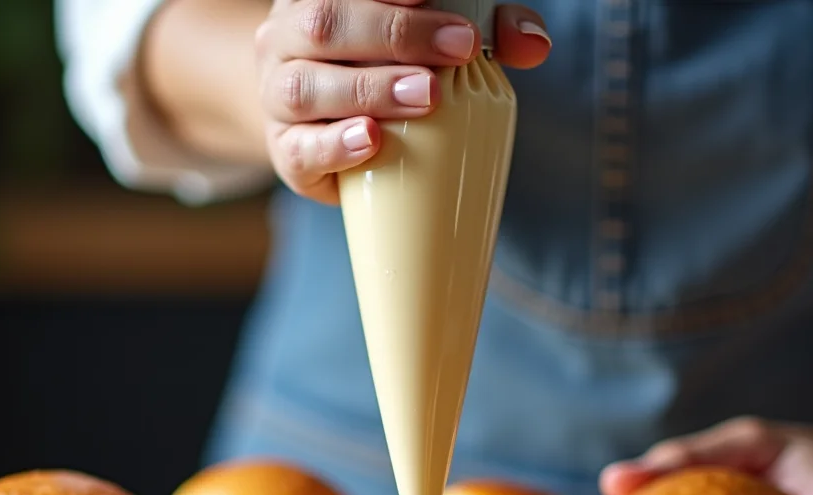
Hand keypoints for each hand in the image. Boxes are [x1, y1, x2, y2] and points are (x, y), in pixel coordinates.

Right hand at [255, 0, 551, 202]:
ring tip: (427, 96)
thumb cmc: (383, 69)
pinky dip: (335, 145)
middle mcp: (287, 37)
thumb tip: (535, 44)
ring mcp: (278, 96)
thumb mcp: (432, 38)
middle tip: (459, 46)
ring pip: (307, 86)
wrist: (317, 128)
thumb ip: (488, 30)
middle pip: (325, 23)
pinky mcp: (285, 152)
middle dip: (396, 33)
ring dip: (370, 88)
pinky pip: (298, 148)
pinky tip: (371, 140)